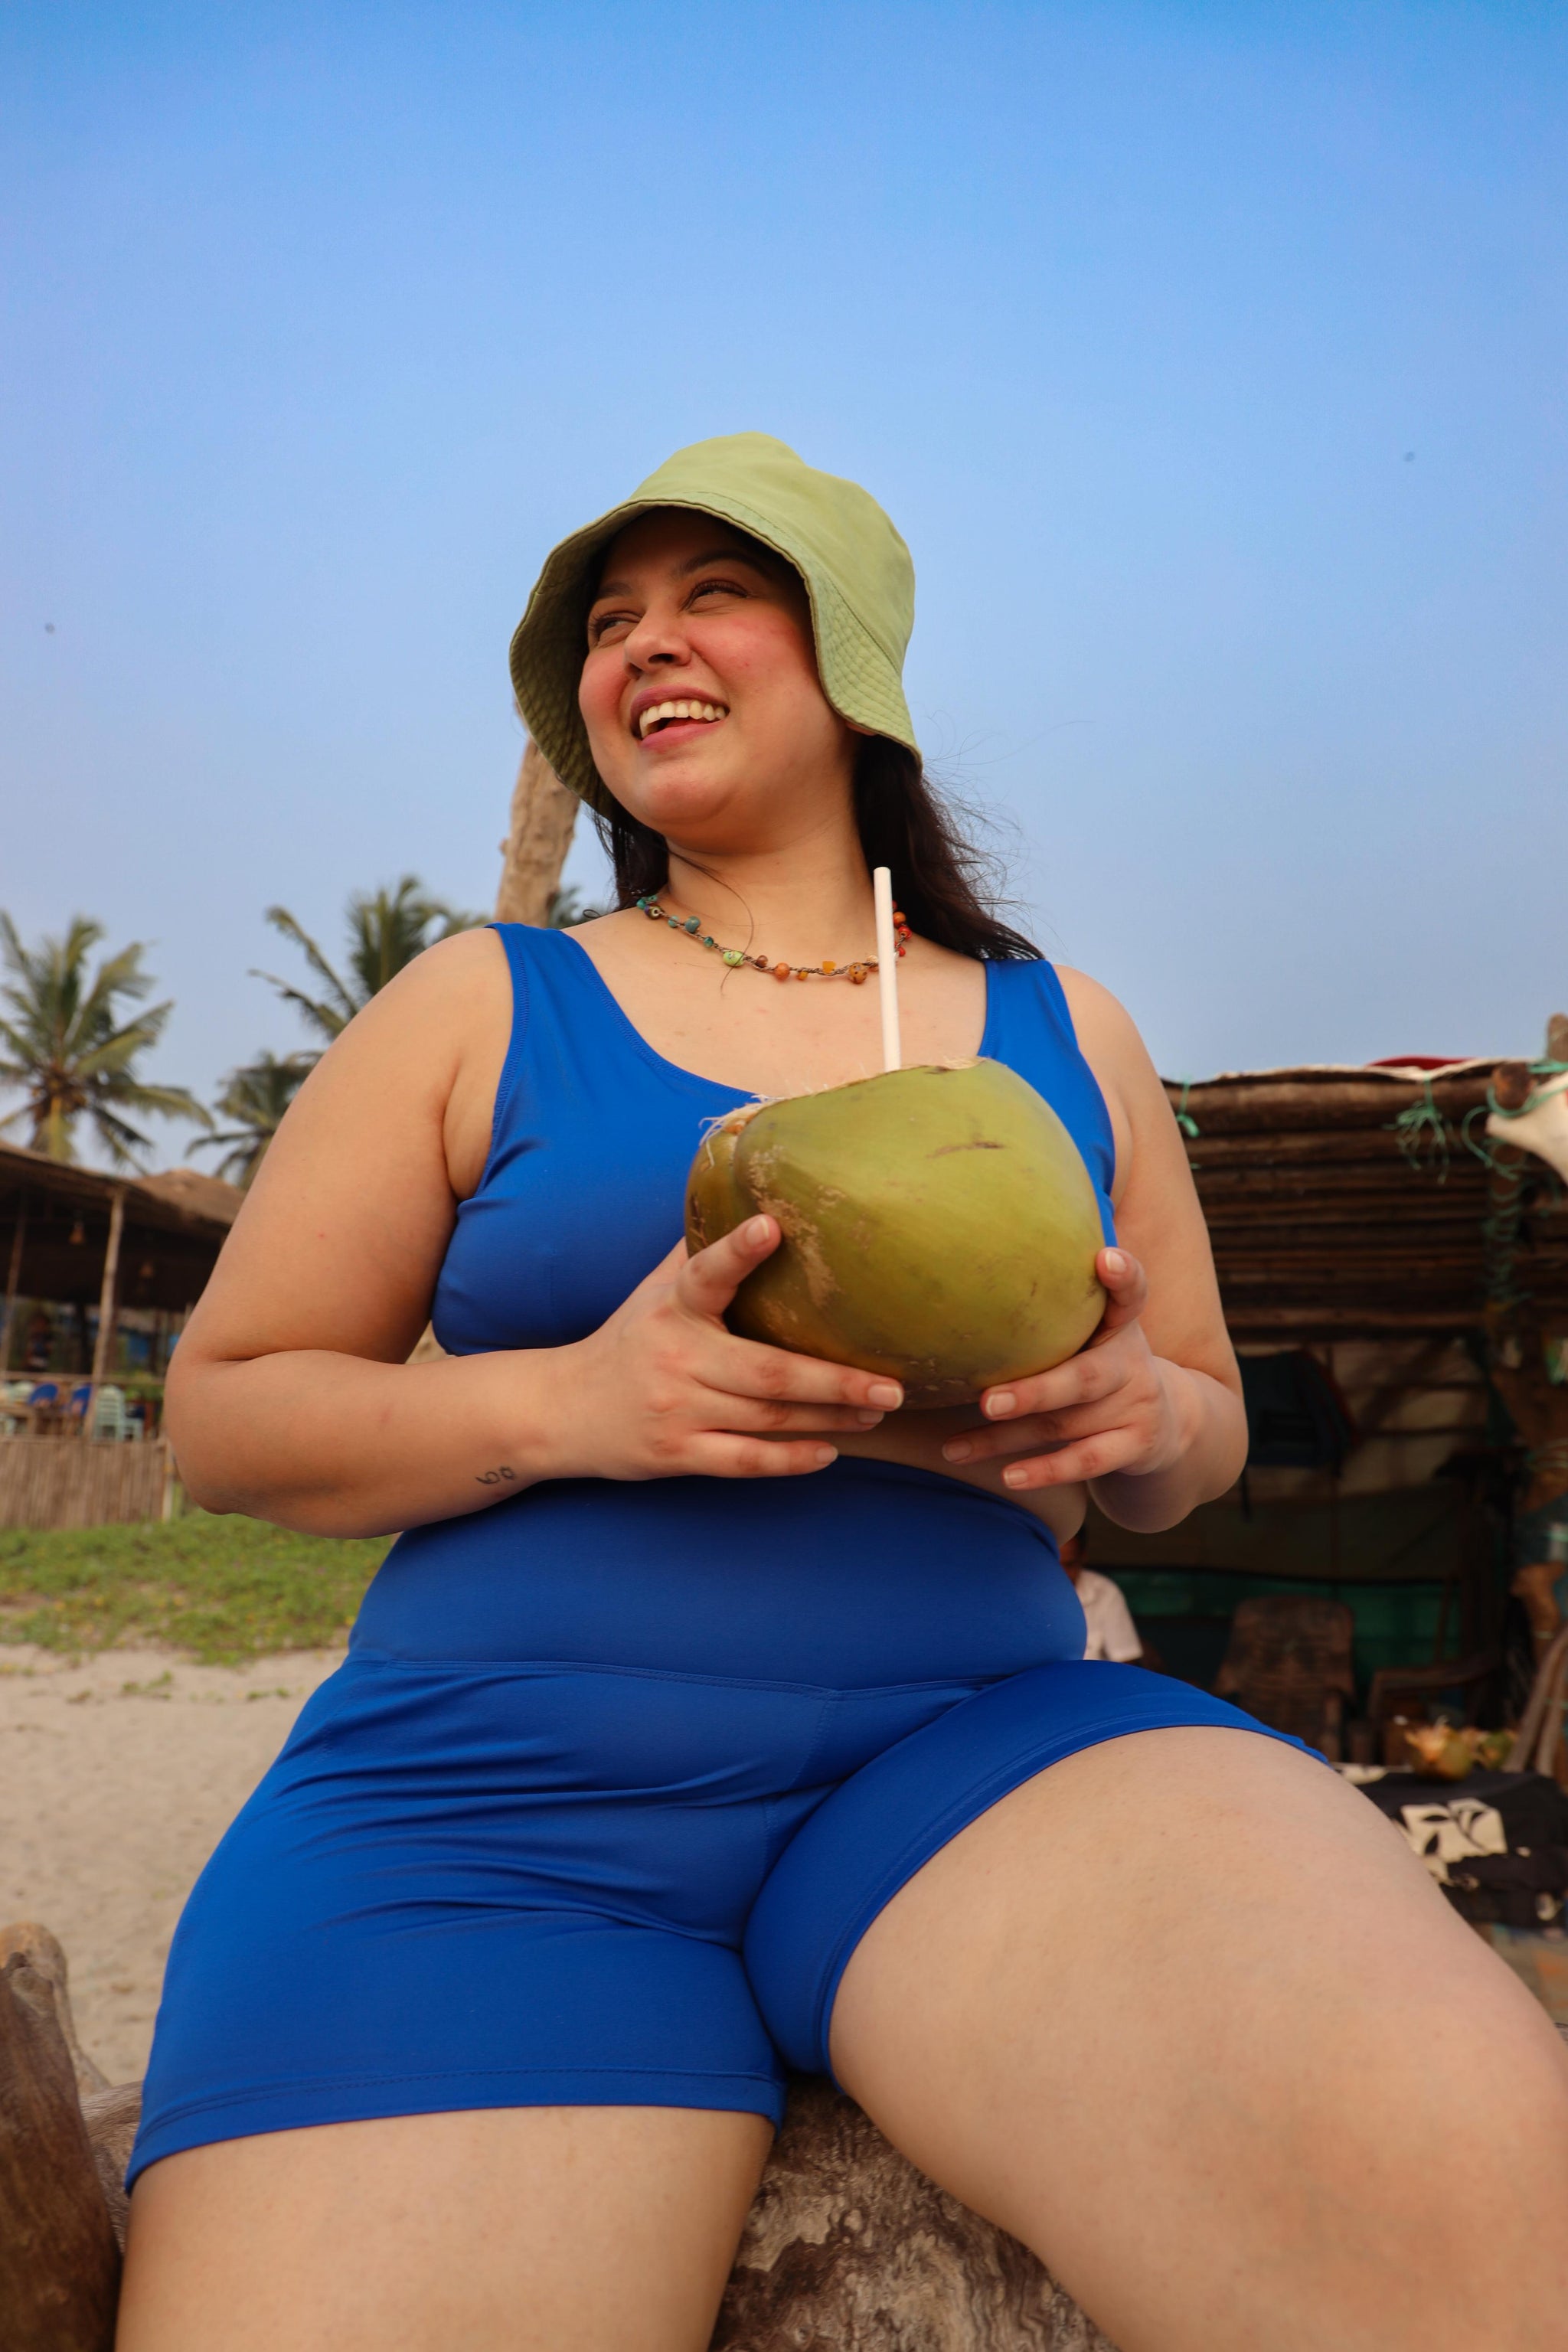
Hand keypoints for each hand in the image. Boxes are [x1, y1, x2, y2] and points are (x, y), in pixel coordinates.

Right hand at [551, 1215, 903, 1481]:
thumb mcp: (654, 1289)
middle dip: (836, 1380)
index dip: (737, 1250)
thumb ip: (699, 1251)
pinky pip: (744, 1461)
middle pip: (767, 1371)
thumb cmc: (632, 1338)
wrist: (563, 1409)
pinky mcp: (677, 1454)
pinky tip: (830, 1451)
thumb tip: (749, 1190)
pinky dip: (790, 1459)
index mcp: (673, 1306)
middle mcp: (676, 1357)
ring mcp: (676, 1409)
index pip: (705, 1273)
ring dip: (830, 1417)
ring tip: (878, 1410)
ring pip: (768, 1417)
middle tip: (892, 1384)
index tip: (771, 1226)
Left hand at [938, 1247, 1191, 1493]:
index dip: (1123, 1275)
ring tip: (954, 1448)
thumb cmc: (1104, 1365)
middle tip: (986, 1401)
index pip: (1132, 1292)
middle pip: (1082, 1378)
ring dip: (1004, 1439)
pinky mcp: (1136, 1446)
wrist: (1166, 1421)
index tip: (1106, 1259)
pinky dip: (1045, 1470)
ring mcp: (1137, 1407)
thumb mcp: (1098, 1331)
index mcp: (1121, 1324)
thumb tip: (973, 1275)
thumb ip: (1058, 1308)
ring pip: (1064, 1425)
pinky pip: (1086, 1461)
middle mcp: (1132, 1363)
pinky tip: (1009, 1476)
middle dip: (1033, 1392)